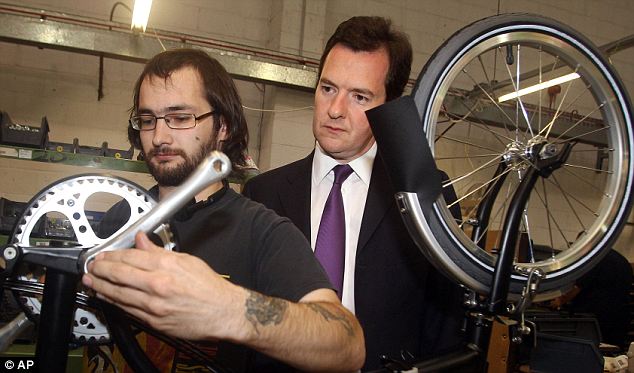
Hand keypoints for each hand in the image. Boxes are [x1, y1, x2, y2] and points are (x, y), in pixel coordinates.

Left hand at [81, 232, 247, 340]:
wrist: (223, 312)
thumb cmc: (209, 287)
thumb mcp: (187, 260)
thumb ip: (159, 251)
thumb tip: (141, 241)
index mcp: (166, 266)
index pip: (130, 257)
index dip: (112, 255)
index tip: (104, 255)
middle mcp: (158, 285)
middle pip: (119, 275)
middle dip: (100, 270)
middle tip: (91, 266)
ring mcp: (154, 305)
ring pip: (118, 294)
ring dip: (100, 287)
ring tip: (90, 281)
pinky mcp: (154, 321)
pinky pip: (127, 310)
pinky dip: (113, 302)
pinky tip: (106, 297)